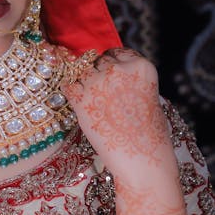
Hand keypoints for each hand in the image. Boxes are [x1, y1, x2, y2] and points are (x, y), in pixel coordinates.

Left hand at [63, 48, 190, 214]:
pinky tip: (80, 107)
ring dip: (83, 85)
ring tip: (95, 107)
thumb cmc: (148, 134)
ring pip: (80, 72)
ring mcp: (98, 82)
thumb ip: (129, 79)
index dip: (111, 64)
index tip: (109, 77)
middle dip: (97, 75)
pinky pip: (67, 86)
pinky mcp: (80, 97)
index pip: (116, 52)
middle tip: (102, 98)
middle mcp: (118, 69)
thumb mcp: (148, 97)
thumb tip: (103, 69)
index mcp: (141, 66)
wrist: (142, 161)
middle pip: (97, 61)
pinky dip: (70, 95)